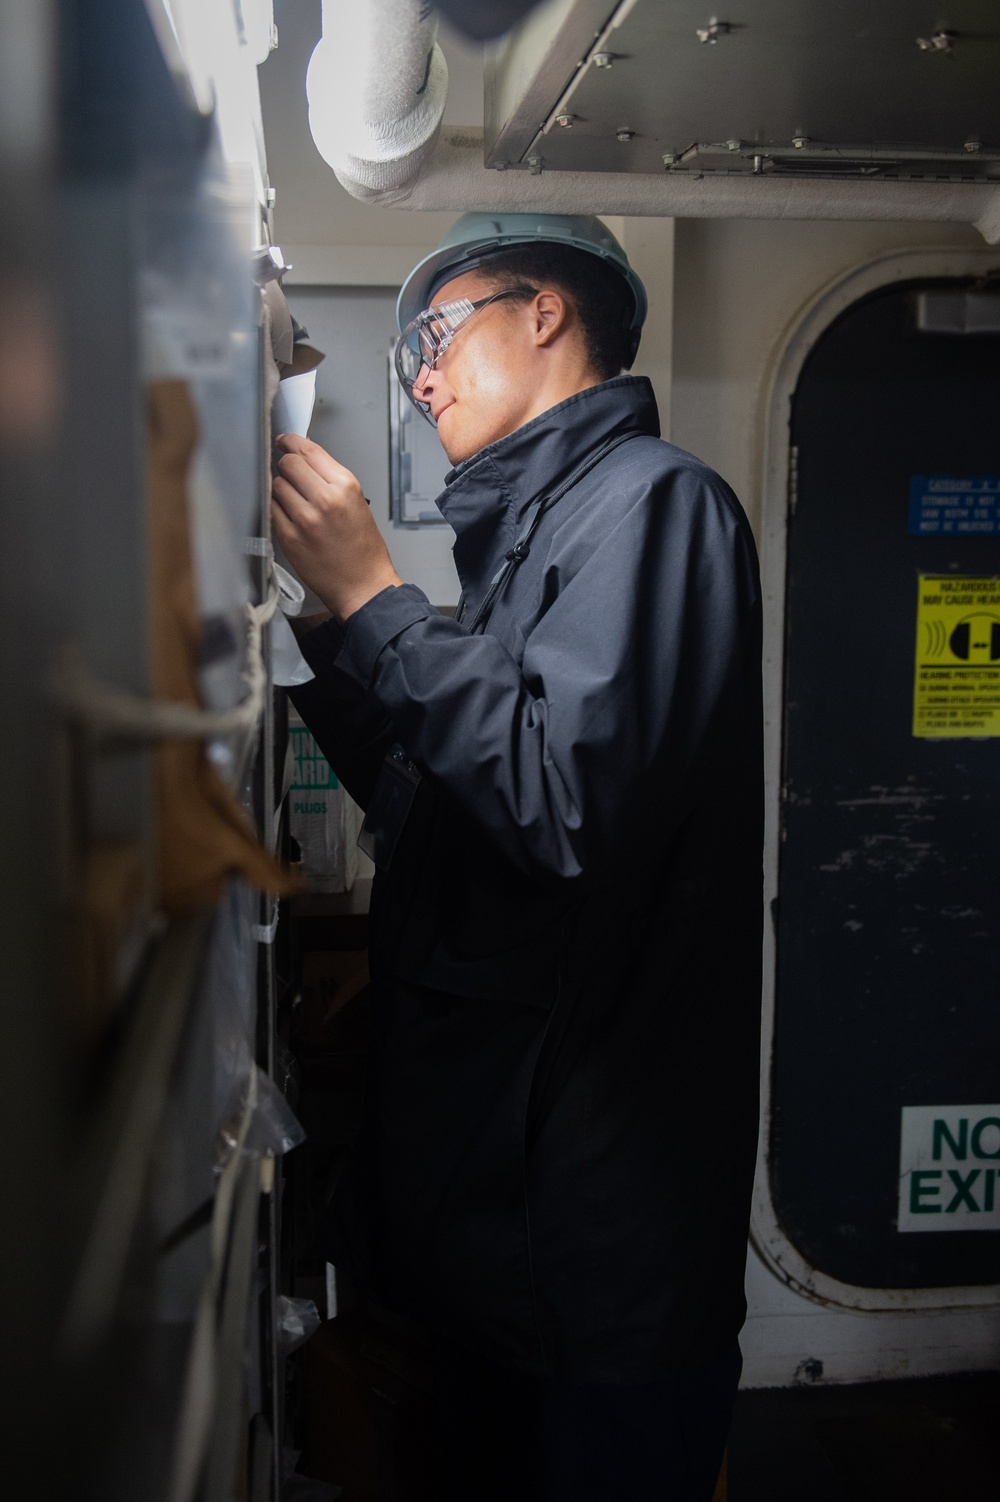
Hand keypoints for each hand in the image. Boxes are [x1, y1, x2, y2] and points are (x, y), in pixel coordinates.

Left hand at [271, 434, 401, 621]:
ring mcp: (305, 519)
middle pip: (288, 464)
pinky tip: (289, 516)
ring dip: (280, 489)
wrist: (364, 585)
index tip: (283, 441)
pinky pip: (272, 510)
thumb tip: (305, 456)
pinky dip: (276, 509)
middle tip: (289, 474)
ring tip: (294, 501)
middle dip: (285, 466)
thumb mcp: (357, 502)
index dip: (291, 441)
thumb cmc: (363, 549)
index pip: (308, 450)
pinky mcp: (290, 537)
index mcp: (345, 486)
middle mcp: (325, 499)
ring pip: (276, 485)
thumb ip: (330, 477)